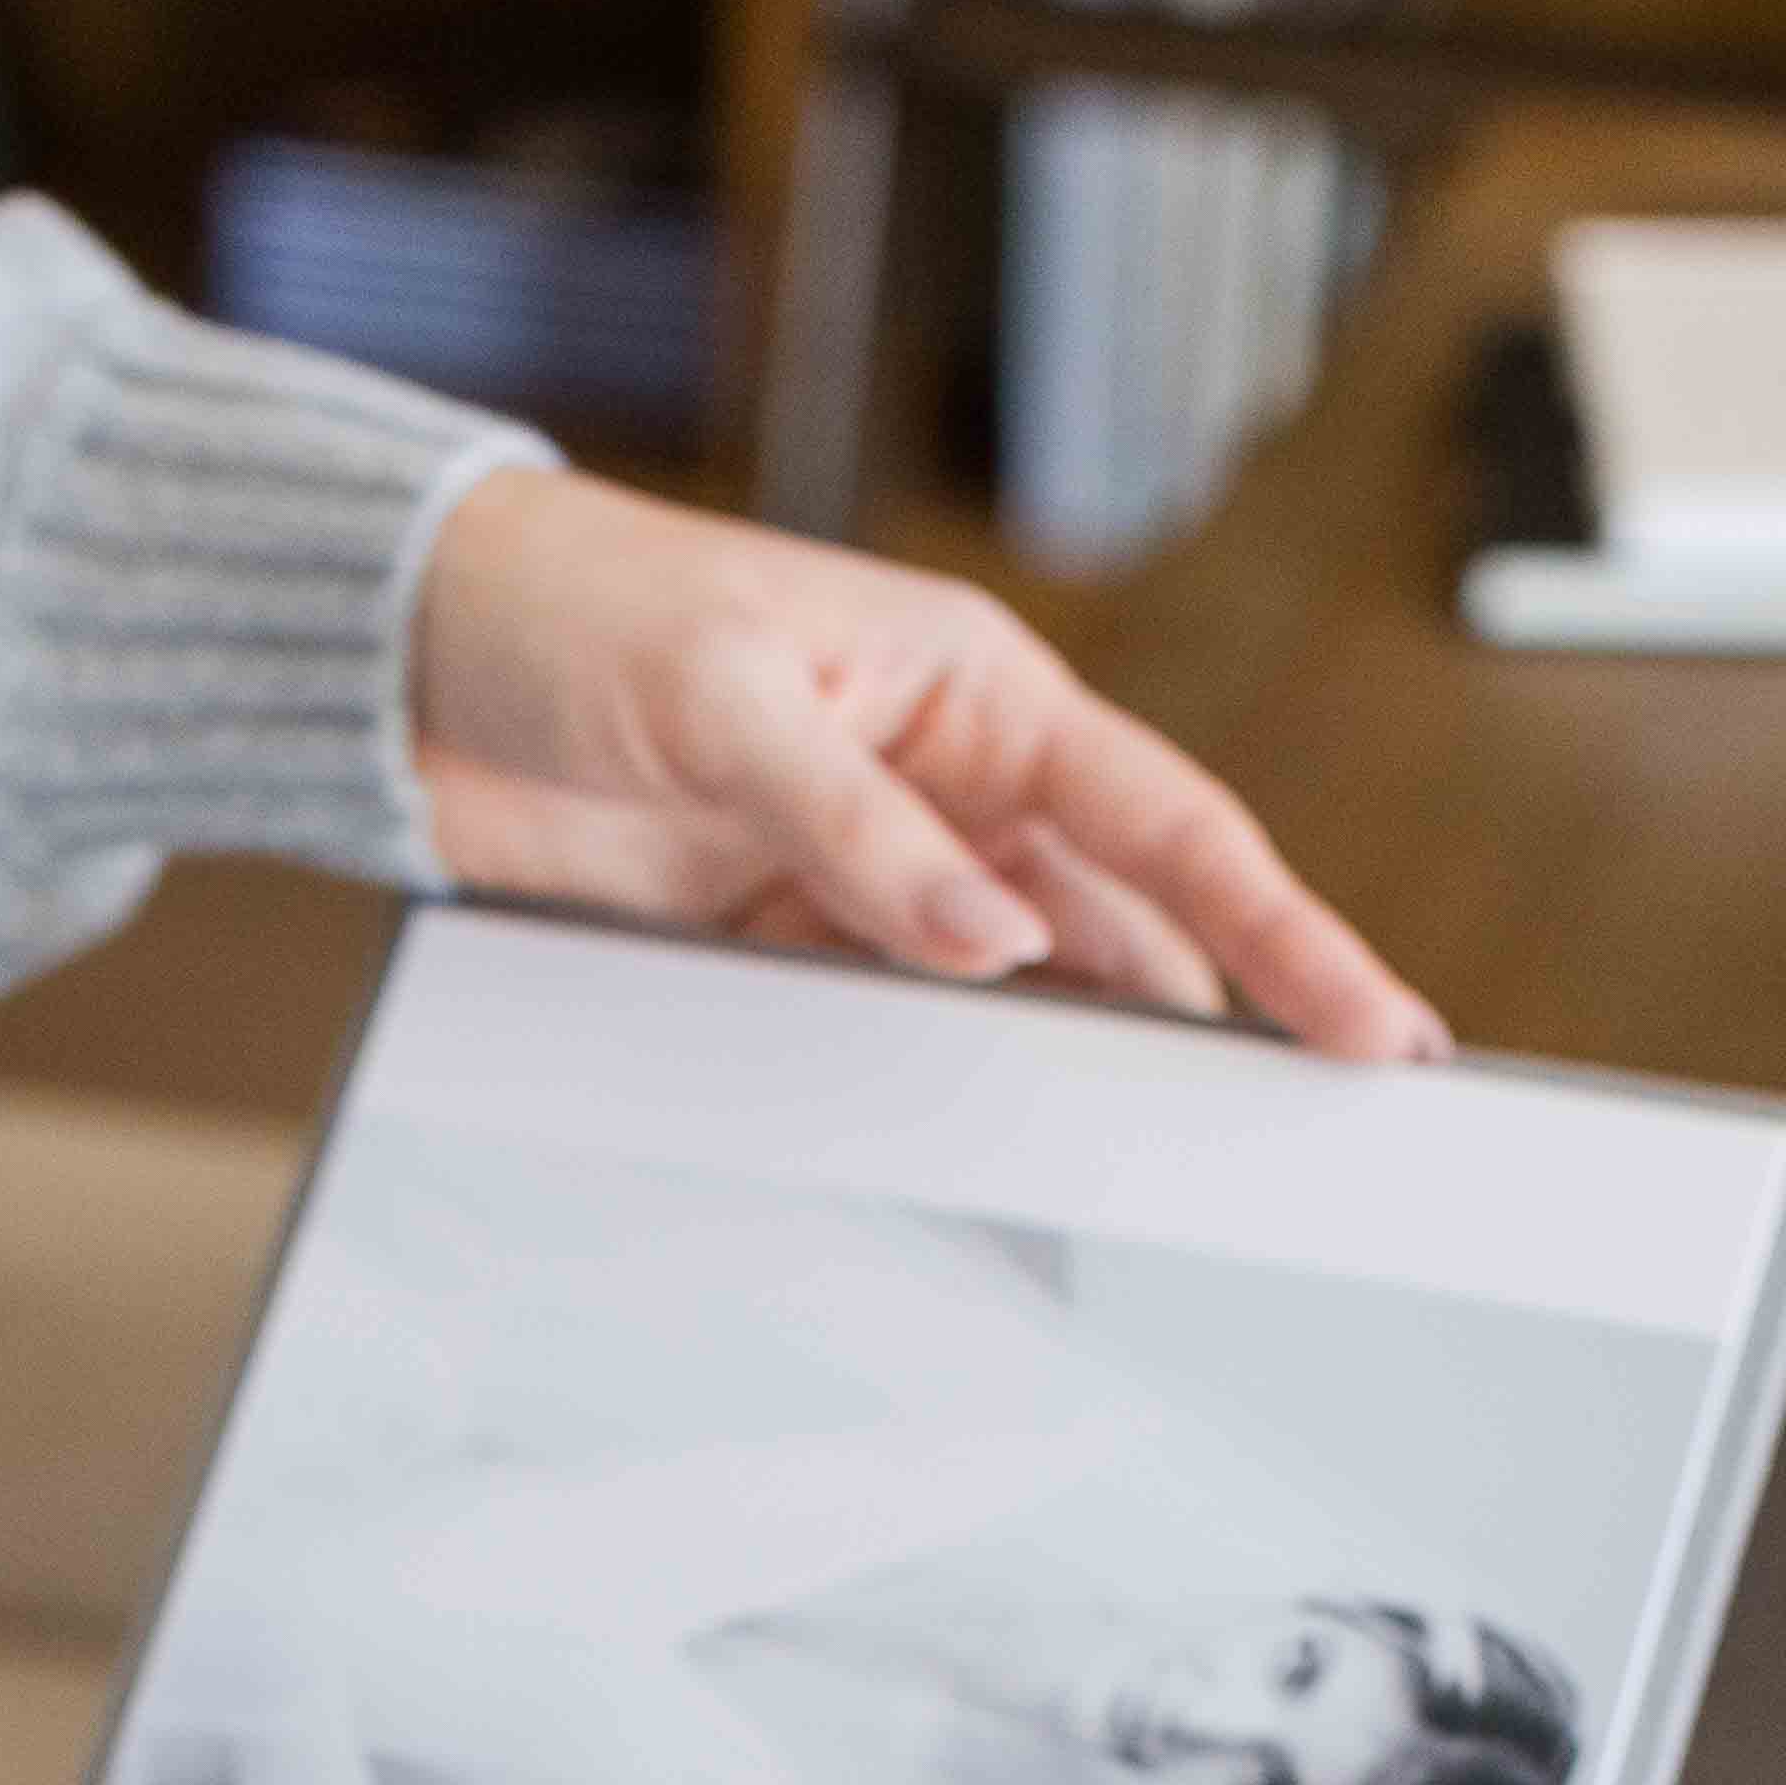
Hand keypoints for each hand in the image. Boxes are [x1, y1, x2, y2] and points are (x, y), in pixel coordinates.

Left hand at [410, 469, 1445, 1063]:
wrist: (411, 657)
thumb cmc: (577, 614)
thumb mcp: (727, 703)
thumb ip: (860, 835)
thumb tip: (996, 944)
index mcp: (972, 692)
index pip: (1170, 828)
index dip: (1285, 934)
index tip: (1374, 1026)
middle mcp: (941, 781)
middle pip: (1119, 925)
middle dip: (1215, 1024)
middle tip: (1306, 1135)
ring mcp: (863, 869)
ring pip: (1012, 993)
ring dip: (1069, 1070)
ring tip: (1157, 1170)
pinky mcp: (773, 938)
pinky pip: (882, 1027)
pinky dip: (923, 1087)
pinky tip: (966, 1145)